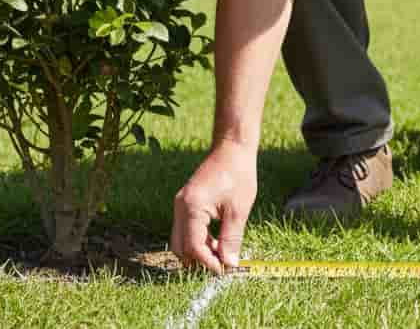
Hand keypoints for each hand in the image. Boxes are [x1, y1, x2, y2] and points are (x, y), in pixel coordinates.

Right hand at [171, 142, 256, 273]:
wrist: (232, 148)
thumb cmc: (238, 174)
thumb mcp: (238, 209)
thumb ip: (232, 238)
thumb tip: (229, 264)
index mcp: (191, 208)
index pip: (193, 247)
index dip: (208, 263)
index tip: (224, 270)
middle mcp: (180, 207)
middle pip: (180, 247)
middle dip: (199, 260)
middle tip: (221, 265)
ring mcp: (181, 204)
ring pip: (182, 239)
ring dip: (199, 251)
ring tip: (223, 253)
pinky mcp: (186, 203)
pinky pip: (187, 229)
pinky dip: (199, 239)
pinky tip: (218, 240)